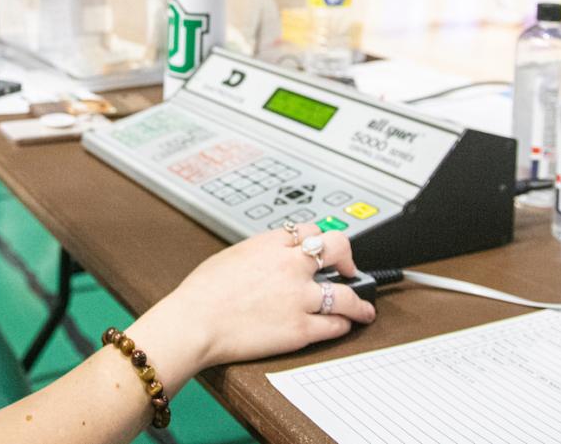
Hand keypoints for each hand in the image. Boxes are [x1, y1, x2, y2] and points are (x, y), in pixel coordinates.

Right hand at [159, 225, 375, 368]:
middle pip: (338, 248)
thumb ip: (258, 254)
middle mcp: (291, 266)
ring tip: (365, 308)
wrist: (195, 321)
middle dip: (348, 257)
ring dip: (360, 302)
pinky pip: (336, 325)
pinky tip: (344, 326)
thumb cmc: (202, 293)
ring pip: (348, 294)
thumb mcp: (231, 256)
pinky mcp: (301, 328)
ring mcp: (300, 297)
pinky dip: (343, 326)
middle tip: (350, 268)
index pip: (309, 231)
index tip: (321, 249)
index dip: (318, 240)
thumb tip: (269, 259)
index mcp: (270, 244)